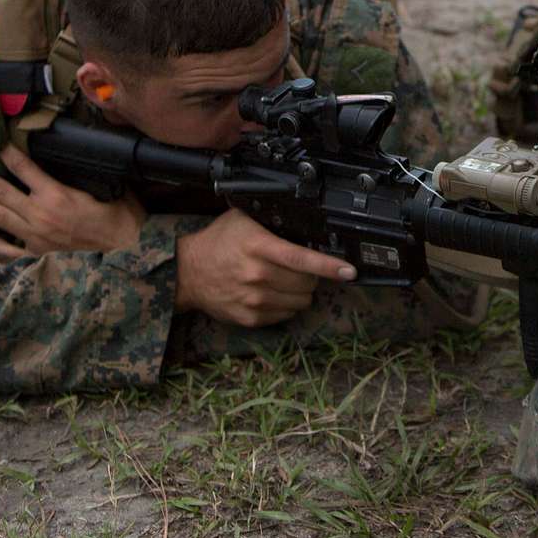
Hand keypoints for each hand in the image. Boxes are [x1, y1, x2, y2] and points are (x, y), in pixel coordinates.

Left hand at [0, 146, 145, 256]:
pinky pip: (8, 250)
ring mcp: (36, 237)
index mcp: (57, 196)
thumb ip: (82, 171)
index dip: (8, 154)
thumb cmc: (119, 213)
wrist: (125, 248)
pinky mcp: (38, 254)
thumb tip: (71, 152)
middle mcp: (40, 216)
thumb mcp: (105, 185)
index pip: (25, 169)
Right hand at [175, 209, 356, 326]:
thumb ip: (273, 220)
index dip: (329, 266)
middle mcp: (258, 275)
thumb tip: (306, 222)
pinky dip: (286, 306)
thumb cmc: (218, 242)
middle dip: (312, 276)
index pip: (301, 258)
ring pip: (300, 302)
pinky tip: (273, 294)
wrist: (188, 272)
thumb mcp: (244, 220)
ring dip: (301, 293)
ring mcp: (254, 300)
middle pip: (306, 282)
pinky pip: (284, 316)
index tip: (348, 270)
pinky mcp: (250, 318)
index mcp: (258, 247)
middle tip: (302, 269)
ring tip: (287, 281)